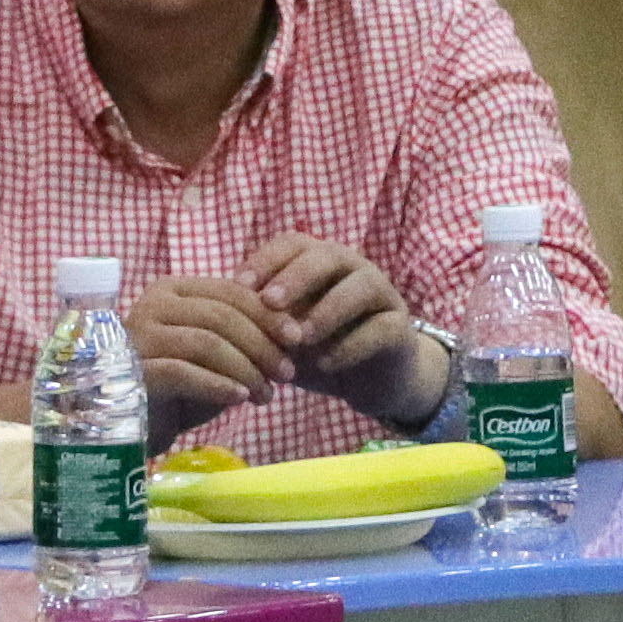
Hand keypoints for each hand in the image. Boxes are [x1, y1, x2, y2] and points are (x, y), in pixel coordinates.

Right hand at [125, 273, 301, 432]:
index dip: (269, 314)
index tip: (298, 339)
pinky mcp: (132, 369)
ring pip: (207, 342)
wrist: (130, 423)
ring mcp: (139, 336)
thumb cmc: (179, 387)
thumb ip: (244, 338)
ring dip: (245, 370)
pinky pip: (183, 372)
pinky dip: (218, 385)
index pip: (230, 292)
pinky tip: (240, 399)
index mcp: (174, 290)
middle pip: (221, 316)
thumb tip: (292, 334)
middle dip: (262, 345)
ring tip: (267, 395)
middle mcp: (153, 304)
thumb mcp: (216, 355)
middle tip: (287, 374)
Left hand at [241, 236, 453, 429]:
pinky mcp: (401, 327)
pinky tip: (325, 364)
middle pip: (327, 256)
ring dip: (326, 311)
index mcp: (320, 260)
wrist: (371, 378)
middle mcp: (353, 268)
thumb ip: (262, 318)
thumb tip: (221, 311)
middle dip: (295, 277)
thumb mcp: (284, 332)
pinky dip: (350, 346)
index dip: (265, 259)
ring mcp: (381, 294)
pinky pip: (380, 329)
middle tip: (268, 301)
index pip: (292, 243)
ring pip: (359, 288)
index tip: (237, 285)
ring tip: (299, 338)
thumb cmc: (317, 347)